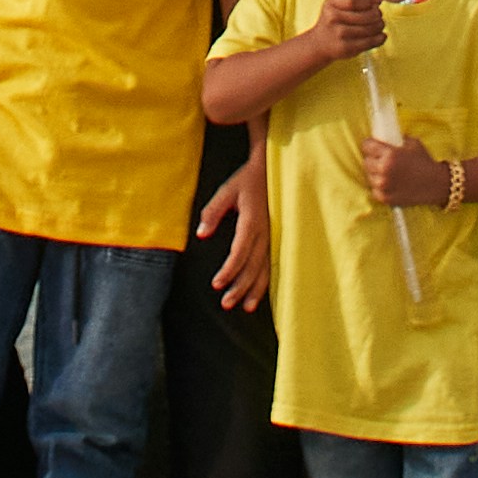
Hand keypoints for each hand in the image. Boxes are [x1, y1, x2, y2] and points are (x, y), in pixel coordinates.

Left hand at [201, 154, 269, 307]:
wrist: (271, 170)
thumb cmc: (247, 180)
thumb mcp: (227, 190)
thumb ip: (213, 211)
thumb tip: (202, 233)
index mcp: (252, 221)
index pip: (240, 251)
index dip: (229, 270)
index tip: (217, 284)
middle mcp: (265, 232)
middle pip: (253, 266)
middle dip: (240, 287)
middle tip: (226, 303)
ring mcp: (273, 237)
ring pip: (265, 268)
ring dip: (255, 289)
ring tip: (246, 307)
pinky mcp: (275, 238)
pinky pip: (271, 264)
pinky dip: (265, 281)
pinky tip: (258, 294)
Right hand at [318, 0, 385, 60]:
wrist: (319, 44)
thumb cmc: (332, 22)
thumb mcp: (335, 6)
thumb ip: (352, 1)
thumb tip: (378, 1)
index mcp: (331, 5)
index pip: (353, 0)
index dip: (368, 2)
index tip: (374, 4)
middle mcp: (333, 18)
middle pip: (364, 15)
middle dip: (377, 14)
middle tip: (379, 15)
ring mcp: (339, 34)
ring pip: (368, 29)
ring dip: (379, 26)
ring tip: (380, 25)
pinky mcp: (346, 48)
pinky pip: (368, 42)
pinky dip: (379, 39)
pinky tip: (382, 36)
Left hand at [357, 135, 447, 209]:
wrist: (436, 184)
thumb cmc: (425, 162)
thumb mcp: (412, 143)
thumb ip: (395, 140)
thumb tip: (383, 137)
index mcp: (389, 154)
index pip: (366, 146)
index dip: (370, 145)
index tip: (371, 146)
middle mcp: (384, 170)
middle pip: (366, 161)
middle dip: (373, 159)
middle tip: (380, 159)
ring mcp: (383, 186)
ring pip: (369, 176)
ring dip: (375, 173)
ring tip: (387, 171)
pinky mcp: (385, 198)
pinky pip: (374, 189)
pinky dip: (380, 186)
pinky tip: (390, 182)